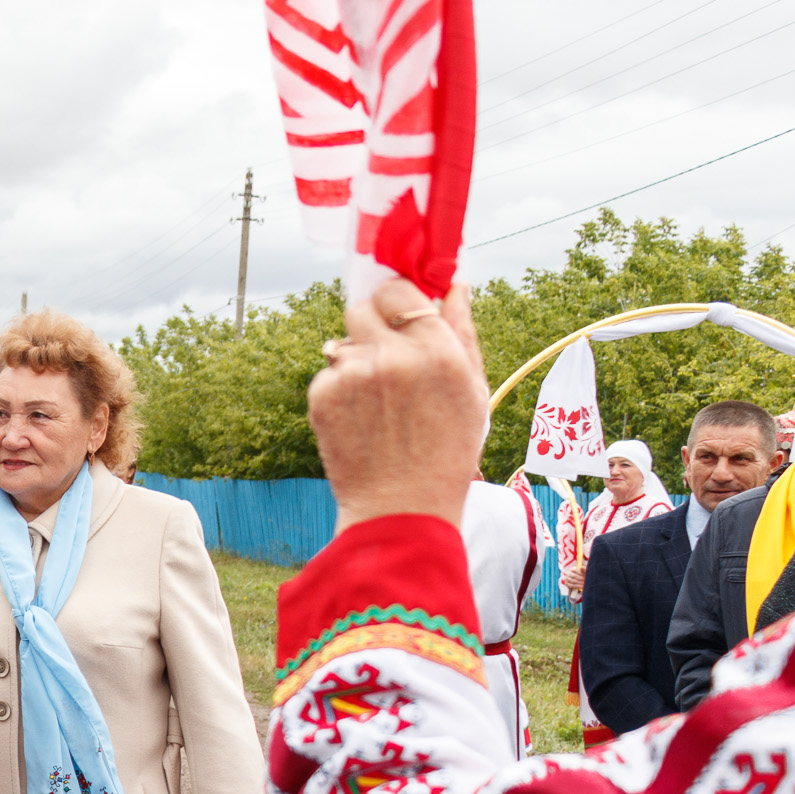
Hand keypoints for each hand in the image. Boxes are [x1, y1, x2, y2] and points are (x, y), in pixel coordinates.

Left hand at [306, 278, 486, 533]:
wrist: (402, 508)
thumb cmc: (447, 450)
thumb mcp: (473, 391)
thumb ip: (462, 331)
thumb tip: (454, 285)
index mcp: (436, 350)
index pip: (398, 289)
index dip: (396, 300)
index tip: (399, 315)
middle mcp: (391, 356)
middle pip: (361, 308)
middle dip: (372, 325)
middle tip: (387, 357)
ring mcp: (352, 376)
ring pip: (343, 342)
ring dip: (357, 359)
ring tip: (378, 401)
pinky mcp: (322, 396)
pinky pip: (328, 373)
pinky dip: (340, 389)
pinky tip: (361, 419)